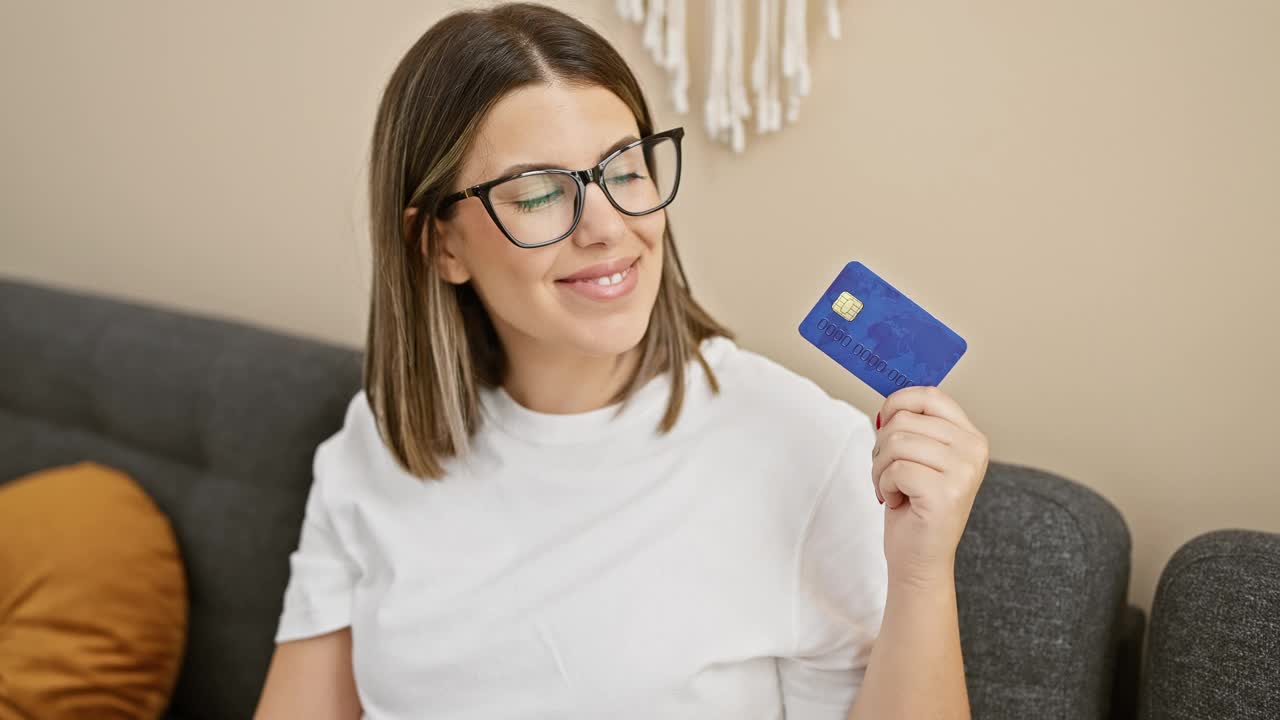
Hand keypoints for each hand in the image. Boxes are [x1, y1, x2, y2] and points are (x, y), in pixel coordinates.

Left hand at [871, 386, 988, 587]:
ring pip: (896, 442)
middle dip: (882, 447)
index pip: (929, 395)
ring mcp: (964, 471)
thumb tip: (888, 405)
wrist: (920, 559)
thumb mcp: (919, 457)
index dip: (897, 403)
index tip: (883, 424)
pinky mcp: (946, 492)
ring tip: (893, 488)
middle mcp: (974, 450)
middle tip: (888, 474)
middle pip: (904, 420)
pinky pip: (895, 469)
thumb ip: (912, 427)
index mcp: (971, 437)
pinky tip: (897, 501)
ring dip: (880, 468)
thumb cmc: (914, 506)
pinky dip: (884, 485)